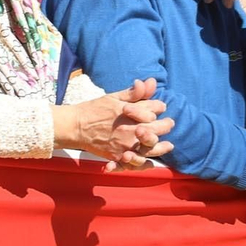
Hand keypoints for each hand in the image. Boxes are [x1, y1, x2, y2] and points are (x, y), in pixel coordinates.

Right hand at [54, 78, 173, 170]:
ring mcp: (126, 144)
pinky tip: (151, 161)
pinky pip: (136, 163)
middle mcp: (130, 128)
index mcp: (130, 111)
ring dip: (161, 146)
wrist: (76, 126)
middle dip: (165, 125)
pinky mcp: (119, 156)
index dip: (159, 107)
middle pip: (156, 128)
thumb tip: (150, 82)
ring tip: (168, 145)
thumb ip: (134, 93)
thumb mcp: (114, 97)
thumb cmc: (94, 109)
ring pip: (151, 148)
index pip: (154, 109)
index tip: (160, 107)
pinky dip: (145, 164)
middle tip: (170, 124)